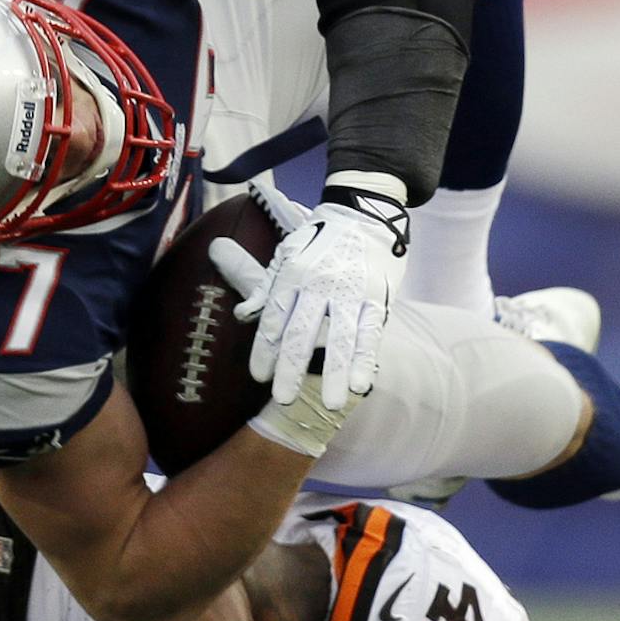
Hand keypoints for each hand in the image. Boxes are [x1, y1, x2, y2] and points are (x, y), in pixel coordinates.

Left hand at [208, 234, 358, 457]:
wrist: (366, 215)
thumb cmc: (319, 240)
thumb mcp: (285, 254)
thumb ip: (262, 286)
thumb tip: (242, 315)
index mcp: (293, 274)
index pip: (274, 319)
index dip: (265, 350)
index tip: (259, 377)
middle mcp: (320, 284)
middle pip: (303, 333)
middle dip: (293, 368)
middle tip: (283, 399)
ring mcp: (351, 292)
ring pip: (340, 338)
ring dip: (334, 373)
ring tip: (329, 405)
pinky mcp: (377, 297)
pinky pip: (370, 333)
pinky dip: (365, 360)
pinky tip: (359, 383)